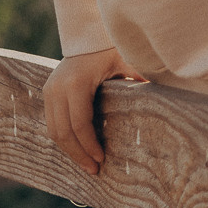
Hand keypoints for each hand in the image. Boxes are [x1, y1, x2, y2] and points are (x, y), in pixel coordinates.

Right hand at [44, 46, 142, 175]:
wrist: (87, 37)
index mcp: (76, 83)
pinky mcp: (47, 92)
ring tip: (87, 164)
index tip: (101, 159)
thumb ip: (138, 77)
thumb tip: (160, 94)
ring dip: (70, 150)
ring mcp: (49, 90)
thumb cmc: (110, 51)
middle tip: (94, 170)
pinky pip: (52, 123)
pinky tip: (79, 149)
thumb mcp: (125, 61)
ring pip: (54, 131)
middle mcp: (58, 88)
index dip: (89, 145)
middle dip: (79, 154)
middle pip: (63, 132)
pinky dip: (64, 139)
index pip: (79, 123)